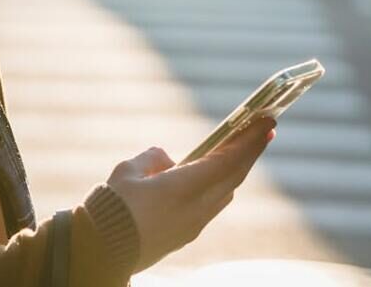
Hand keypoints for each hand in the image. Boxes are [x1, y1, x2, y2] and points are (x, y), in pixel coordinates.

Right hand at [105, 117, 274, 271]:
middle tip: (265, 129)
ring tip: (240, 149)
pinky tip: (215, 175)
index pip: (228, 161)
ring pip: (226, 192)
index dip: (249, 140)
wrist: (103, 250)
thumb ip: (152, 159)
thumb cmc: (112, 207)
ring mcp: (193, 224)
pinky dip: (221, 184)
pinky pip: (212, 204)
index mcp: (184, 188)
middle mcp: (196, 209)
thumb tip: (168, 160)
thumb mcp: (128, 171)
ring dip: (236, 169)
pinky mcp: (185, 234)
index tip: (267, 121)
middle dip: (251, 151)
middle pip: (234, 176)